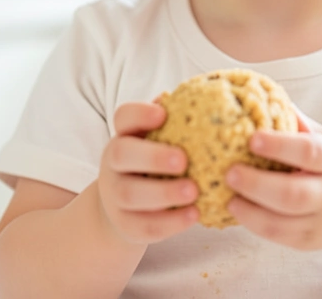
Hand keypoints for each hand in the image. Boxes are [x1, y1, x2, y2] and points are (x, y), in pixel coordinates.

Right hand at [97, 101, 198, 243]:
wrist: (124, 211)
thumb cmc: (154, 167)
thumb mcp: (159, 143)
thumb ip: (177, 124)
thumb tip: (208, 96)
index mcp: (125, 136)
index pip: (123, 117)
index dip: (140, 113)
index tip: (163, 114)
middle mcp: (113, 163)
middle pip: (121, 154)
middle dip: (152, 156)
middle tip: (183, 160)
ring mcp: (115, 195)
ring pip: (130, 193)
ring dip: (164, 192)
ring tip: (194, 191)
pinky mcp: (125, 225)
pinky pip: (144, 226)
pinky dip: (170, 222)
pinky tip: (195, 214)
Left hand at [226, 110, 321, 251]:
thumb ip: (297, 123)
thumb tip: (262, 94)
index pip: (310, 152)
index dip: (280, 146)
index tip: (252, 138)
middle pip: (294, 194)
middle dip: (257, 184)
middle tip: (229, 171)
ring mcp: (321, 221)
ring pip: (283, 222)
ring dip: (250, 210)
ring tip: (227, 196)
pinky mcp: (309, 241)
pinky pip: (279, 236)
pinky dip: (254, 225)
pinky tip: (236, 210)